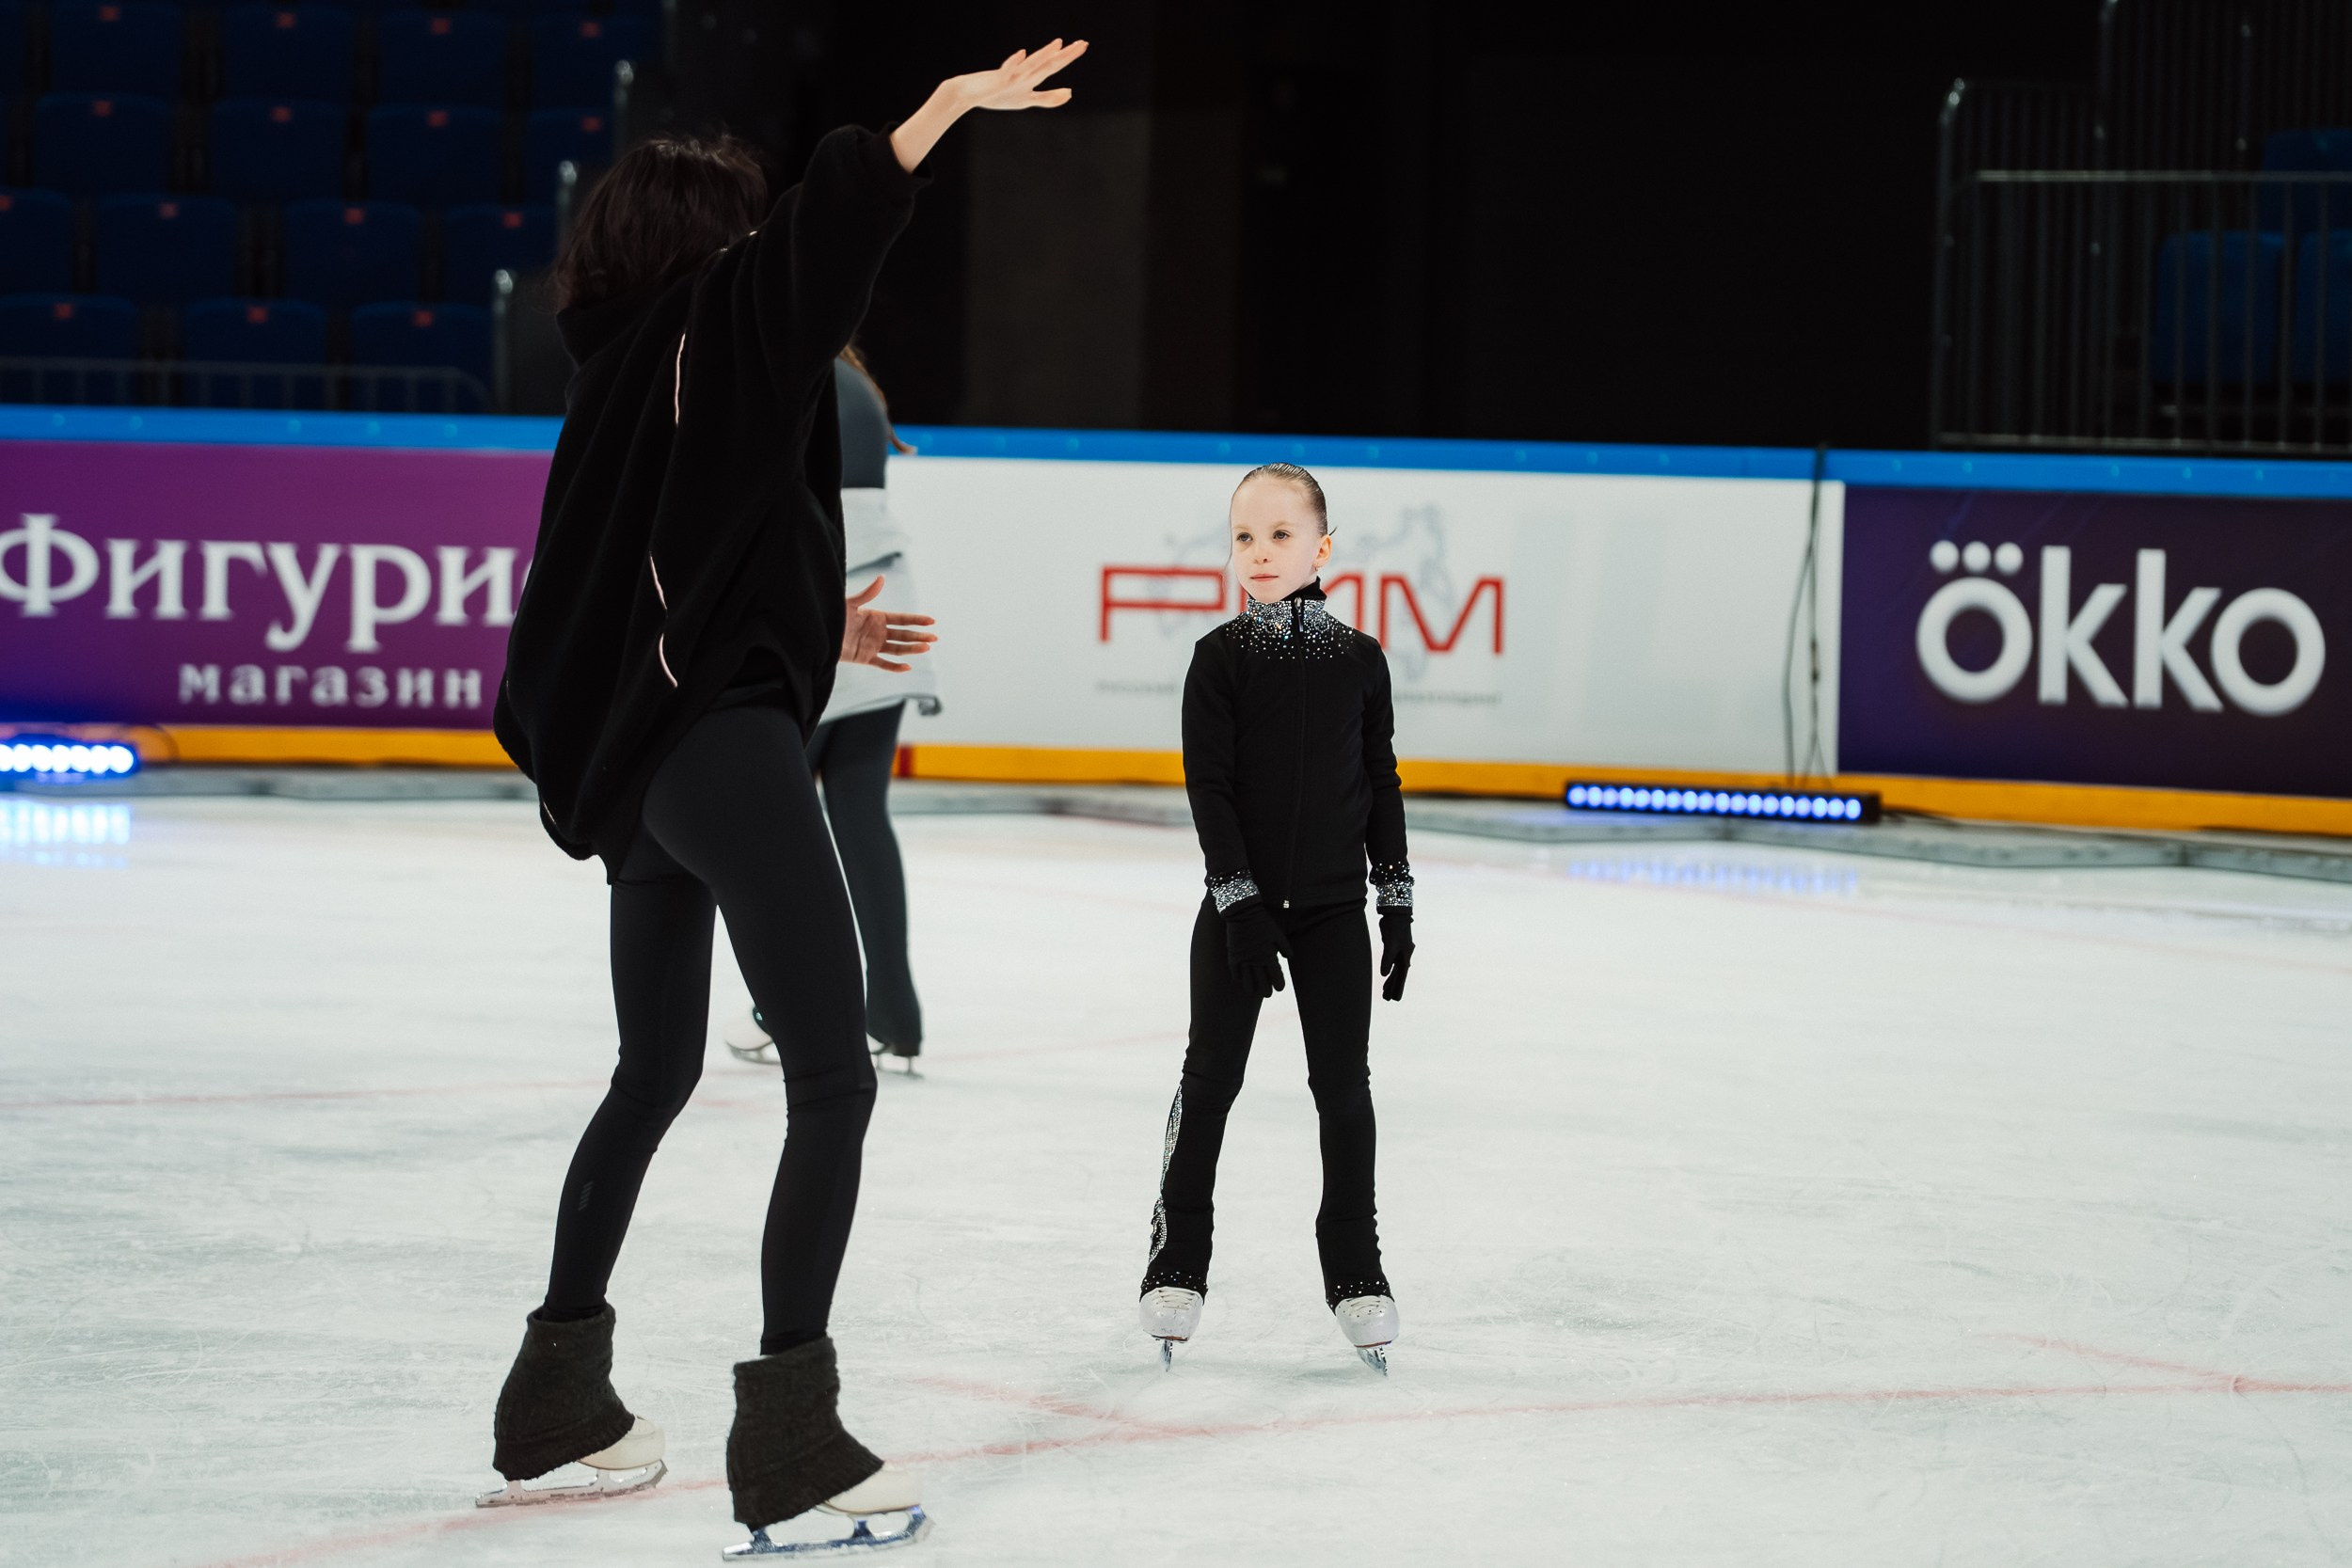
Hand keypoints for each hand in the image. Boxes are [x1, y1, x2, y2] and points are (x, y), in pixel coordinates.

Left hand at [840, 576, 936, 671]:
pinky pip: (883, 664)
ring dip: (912, 649)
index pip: (902, 619)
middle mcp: (878, 632)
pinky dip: (895, 667)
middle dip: (919, 636)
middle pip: (903, 635)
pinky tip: (908, 667)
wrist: (819, 634)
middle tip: (935, 638)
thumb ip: (868, 594)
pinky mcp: (865, 658)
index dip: (916, 620)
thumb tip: (882, 578)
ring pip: (897, 649)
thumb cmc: (833, 616)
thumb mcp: (851, 604)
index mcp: (877, 617)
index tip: (932, 621)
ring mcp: (873, 645)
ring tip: (926, 648)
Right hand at [890, 39, 1088, 170]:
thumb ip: (1048, 98)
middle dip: (1065, 55)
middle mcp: (1024, 73)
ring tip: (1058, 44)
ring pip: (1032, 65)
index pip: (1054, 66)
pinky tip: (1022, 55)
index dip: (1069, 57)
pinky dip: (1015, 63)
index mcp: (1032, 78)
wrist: (969, 94)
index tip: (1083, 45)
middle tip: (1083, 43)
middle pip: (1049, 63)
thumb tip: (1070, 92)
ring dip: (1045, 54)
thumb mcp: (1028, 100)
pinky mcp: (998, 80)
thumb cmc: (998, 95)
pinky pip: (1007, 71)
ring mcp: (1012, 76)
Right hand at [1223, 900, 1288, 999]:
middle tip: (1268, 994)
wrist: (1243, 913)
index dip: (1279, 984)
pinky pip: (1235, 971)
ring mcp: (1243, 959)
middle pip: (1261, 981)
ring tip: (1253, 992)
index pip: (1275, 976)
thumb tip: (1290, 958)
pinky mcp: (1233, 955)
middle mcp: (1255, 960)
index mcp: (1268, 955)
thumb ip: (1285, 948)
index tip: (1280, 988)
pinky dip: (1237, 977)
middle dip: (1265, 990)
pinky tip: (1239, 981)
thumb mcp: (1278, 934)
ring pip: (1247, 979)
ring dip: (1251, 987)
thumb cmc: (1263, 923)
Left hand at [1377, 910, 1412, 1001]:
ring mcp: (1398, 953)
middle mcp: (1404, 957)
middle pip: (1399, 976)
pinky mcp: (1392, 949)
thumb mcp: (1390, 945)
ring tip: (1385, 993)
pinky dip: (1388, 972)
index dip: (1398, 988)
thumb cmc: (1394, 928)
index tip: (1395, 999)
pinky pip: (1391, 965)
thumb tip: (1384, 975)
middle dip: (1394, 987)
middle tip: (1389, 1000)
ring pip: (1395, 971)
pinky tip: (1386, 978)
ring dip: (1390, 982)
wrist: (1395, 914)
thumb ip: (1387, 960)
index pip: (1402, 976)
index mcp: (1405, 957)